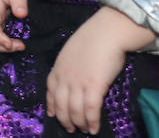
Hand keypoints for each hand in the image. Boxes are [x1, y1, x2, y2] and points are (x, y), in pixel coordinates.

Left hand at [47, 7, 155, 133]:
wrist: (107, 31)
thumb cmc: (94, 36)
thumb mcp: (72, 49)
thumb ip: (69, 63)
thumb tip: (74, 73)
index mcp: (58, 67)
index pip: (50, 90)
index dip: (52, 105)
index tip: (53, 114)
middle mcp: (65, 77)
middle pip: (61, 105)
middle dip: (65, 120)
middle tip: (71, 128)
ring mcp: (78, 83)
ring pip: (75, 111)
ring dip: (79, 124)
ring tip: (85, 130)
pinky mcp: (94, 87)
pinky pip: (91, 110)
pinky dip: (92, 121)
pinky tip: (95, 128)